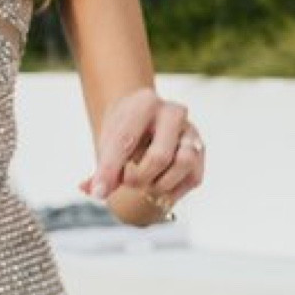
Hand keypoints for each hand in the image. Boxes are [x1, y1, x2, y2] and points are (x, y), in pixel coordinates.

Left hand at [81, 88, 205, 220]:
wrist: (145, 117)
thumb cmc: (124, 131)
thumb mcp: (108, 142)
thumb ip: (103, 167)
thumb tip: (93, 190)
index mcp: (145, 102)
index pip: (126, 141)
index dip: (110, 170)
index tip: (99, 192)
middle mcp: (173, 113)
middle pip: (160, 157)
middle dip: (139, 178)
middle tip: (127, 184)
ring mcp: (191, 131)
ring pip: (183, 164)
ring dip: (161, 183)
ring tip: (146, 183)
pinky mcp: (201, 150)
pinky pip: (192, 177)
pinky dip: (173, 188)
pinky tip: (159, 185)